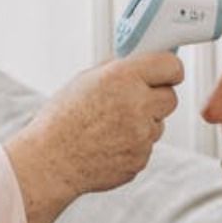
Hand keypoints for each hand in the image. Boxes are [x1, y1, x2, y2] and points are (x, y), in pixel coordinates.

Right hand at [5, 52, 183, 222]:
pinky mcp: (140, 158)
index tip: (164, 73)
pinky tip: (109, 143)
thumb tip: (142, 61)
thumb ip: (119, 68)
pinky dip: (133, 145)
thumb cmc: (62, 119)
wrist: (50, 161)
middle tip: (134, 101)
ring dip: (143, 124)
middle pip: (170, 98)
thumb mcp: (86, 79)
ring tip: (111, 127)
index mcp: (123, 77)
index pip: (171, 66)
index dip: (168, 70)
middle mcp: (137, 104)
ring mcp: (141, 135)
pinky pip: (146, 146)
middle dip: (156, 98)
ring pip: (158, 124)